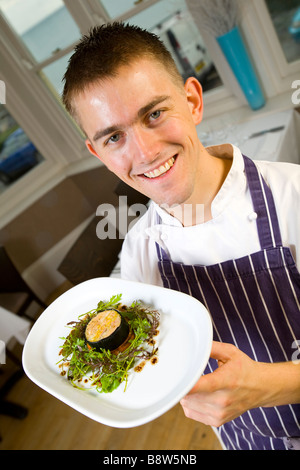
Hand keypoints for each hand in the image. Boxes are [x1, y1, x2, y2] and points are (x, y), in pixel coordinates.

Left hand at [180, 341, 299, 426]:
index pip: (202, 386)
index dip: (186, 384)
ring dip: (186, 394)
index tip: (175, 379)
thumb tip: (195, 344)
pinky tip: (197, 395)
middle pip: (189, 396)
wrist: (262, 388)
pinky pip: (191, 413)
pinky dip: (190, 404)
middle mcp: (223, 400)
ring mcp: (220, 413)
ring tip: (195, 385)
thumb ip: (211, 347)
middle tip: (187, 375)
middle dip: (184, 385)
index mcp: (226, 381)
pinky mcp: (217, 421)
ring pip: (187, 405)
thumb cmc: (245, 368)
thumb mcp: (231, 352)